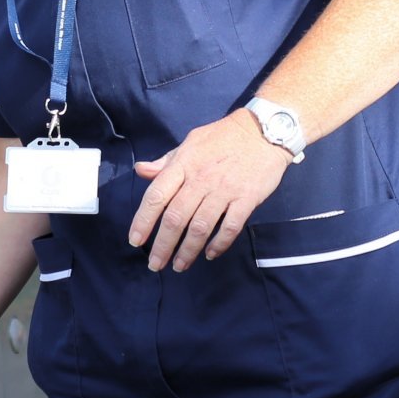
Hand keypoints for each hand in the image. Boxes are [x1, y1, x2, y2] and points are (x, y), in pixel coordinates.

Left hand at [129, 112, 290, 271]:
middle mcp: (200, 179)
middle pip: (176, 218)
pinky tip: (210, 254)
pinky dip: (219, 243)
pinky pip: (230, 227)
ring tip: (179, 266)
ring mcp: (224, 190)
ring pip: (200, 227)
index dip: (143, 220)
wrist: (263, 132)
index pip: (157, 196)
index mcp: (183, 165)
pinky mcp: (246, 199)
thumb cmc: (222, 138)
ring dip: (187, 251)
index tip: (135, 240)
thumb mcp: (190, 143)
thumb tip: (140, 171)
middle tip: (154, 264)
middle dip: (163, 245)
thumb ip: (166, 162)